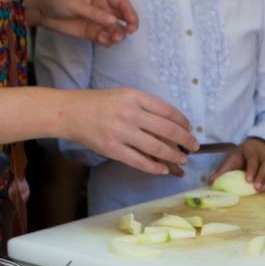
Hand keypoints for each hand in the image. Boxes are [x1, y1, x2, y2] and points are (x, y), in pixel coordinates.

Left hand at [26, 0, 139, 46]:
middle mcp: (103, 8)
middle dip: (127, 26)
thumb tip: (113, 21)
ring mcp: (98, 21)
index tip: (132, 23)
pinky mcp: (92, 33)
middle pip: (122, 17)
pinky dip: (106, 41)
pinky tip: (101, 40)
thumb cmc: (58, 0)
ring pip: (115, 30)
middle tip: (127, 33)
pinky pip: (105, 38)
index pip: (121, 3)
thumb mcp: (77, 4)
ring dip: (117, 35)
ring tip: (112, 39)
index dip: (130, 12)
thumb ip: (95, 13)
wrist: (43, 12)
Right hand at [68, 88, 194, 174]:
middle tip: (194, 146)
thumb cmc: (98, 103)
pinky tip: (163, 169)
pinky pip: (139, 161)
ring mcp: (121, 132)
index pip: (166, 110)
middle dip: (185, 140)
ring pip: (156, 147)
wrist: (70, 112)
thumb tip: (170, 124)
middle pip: (167, 130)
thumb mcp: (123, 95)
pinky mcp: (112, 149)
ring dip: (173, 155)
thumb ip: (144, 107)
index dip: (182, 121)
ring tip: (182, 159)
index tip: (189, 128)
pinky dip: (154, 167)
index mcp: (134, 97)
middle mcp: (129, 114)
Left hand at [209, 138, 264, 191]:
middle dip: (263, 176)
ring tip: (263, 189)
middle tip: (257, 189)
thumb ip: (222, 171)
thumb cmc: (242, 157)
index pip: (254, 158)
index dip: (252, 169)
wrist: (258, 148)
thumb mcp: (231, 160)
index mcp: (251, 149)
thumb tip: (209, 182)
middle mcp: (264, 152)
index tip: (248, 180)